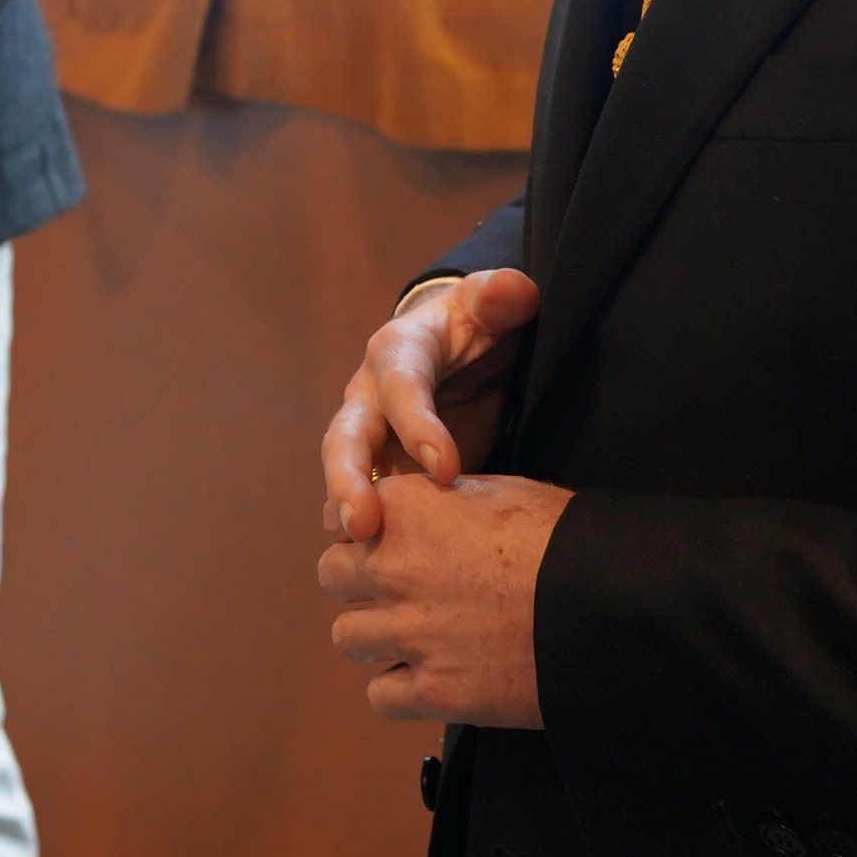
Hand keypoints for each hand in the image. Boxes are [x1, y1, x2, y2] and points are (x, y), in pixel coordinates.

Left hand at [319, 471, 569, 726]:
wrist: (607, 606)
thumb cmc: (564, 540)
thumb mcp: (497, 491)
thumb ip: (439, 501)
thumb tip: (420, 507)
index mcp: (404, 511)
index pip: (338, 520)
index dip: (359, 534)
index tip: (378, 545)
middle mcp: (391, 569)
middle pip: (332, 577)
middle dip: (359, 585)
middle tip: (396, 594)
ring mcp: (409, 633)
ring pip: (348, 639)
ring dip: (376, 639)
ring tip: (414, 639)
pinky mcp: (435, 691)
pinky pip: (380, 696)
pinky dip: (400, 691)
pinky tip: (429, 680)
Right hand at [321, 268, 539, 544]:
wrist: (463, 344)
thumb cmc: (479, 321)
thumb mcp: (493, 301)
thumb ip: (502, 296)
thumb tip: (511, 292)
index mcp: (398, 351)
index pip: (400, 388)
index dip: (418, 427)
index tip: (447, 470)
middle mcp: (370, 395)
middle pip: (344, 439)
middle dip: (348, 481)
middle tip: (362, 528)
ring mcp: (372, 436)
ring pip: (346, 476)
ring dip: (348, 513)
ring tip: (361, 555)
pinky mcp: (385, 467)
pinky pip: (372, 499)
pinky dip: (374, 530)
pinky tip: (387, 565)